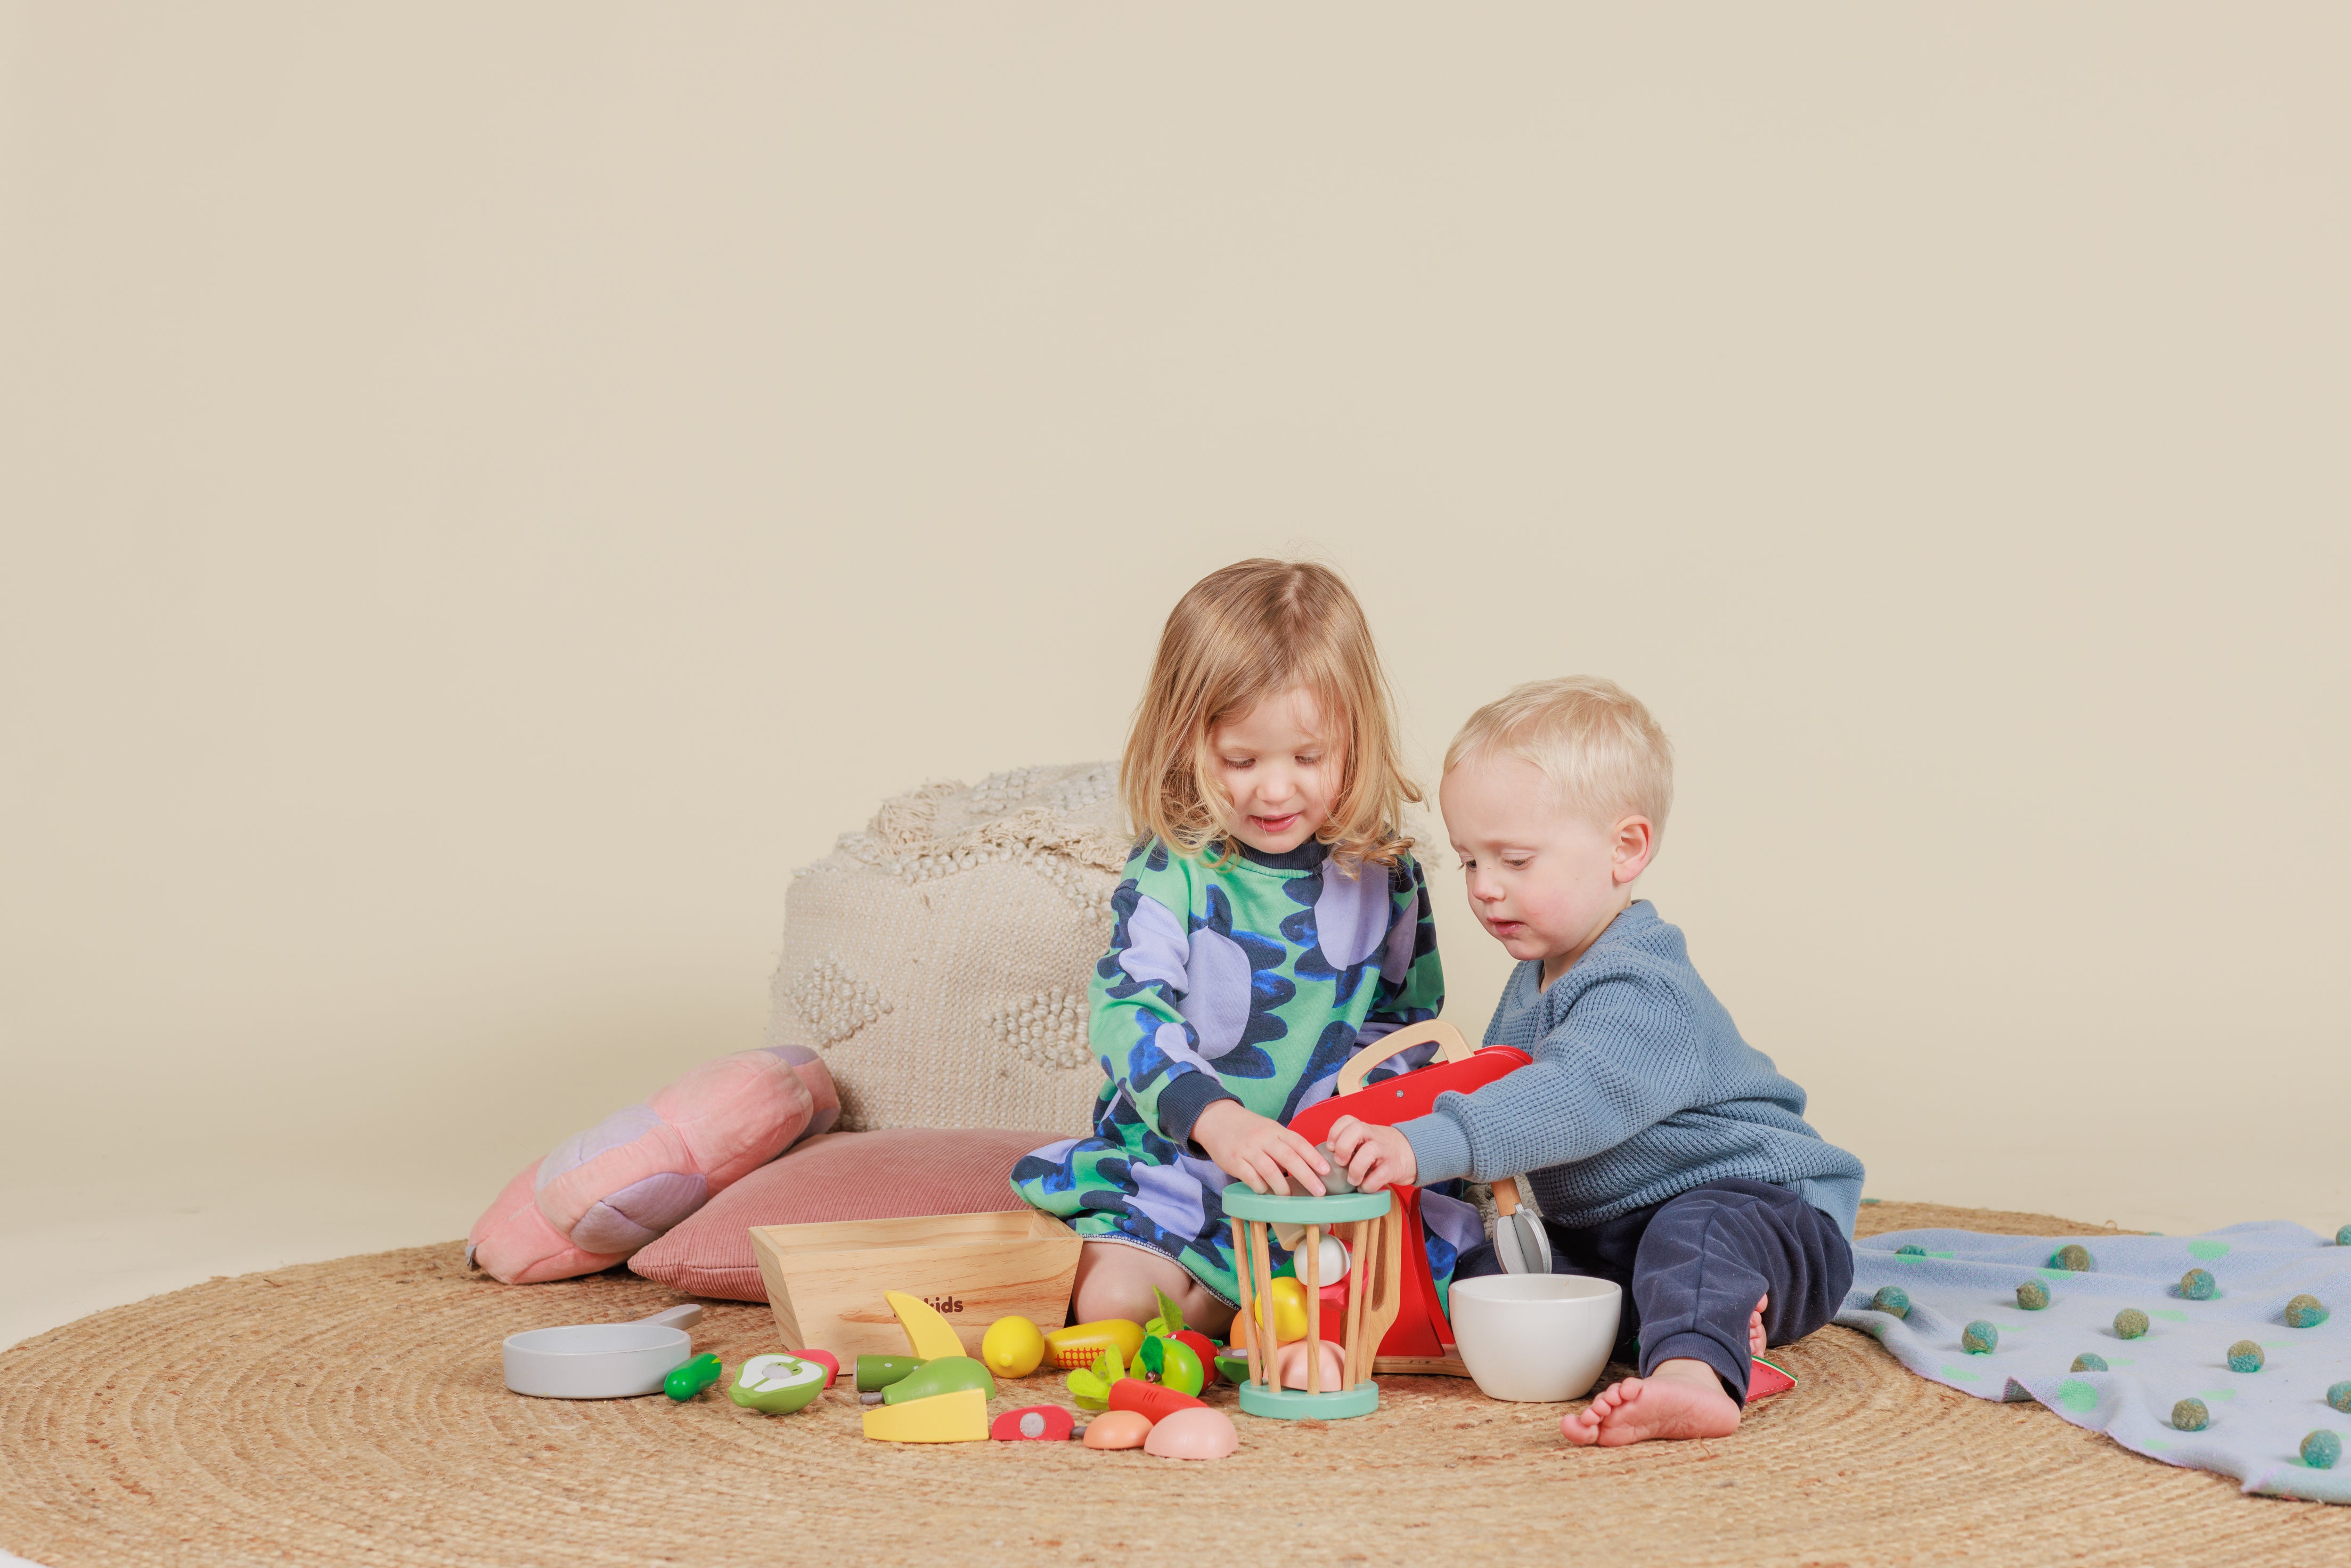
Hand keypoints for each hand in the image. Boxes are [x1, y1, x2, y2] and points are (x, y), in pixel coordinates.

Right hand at [1193, 1100, 1329, 1195]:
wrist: (1217, 1120)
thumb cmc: (1249, 1129)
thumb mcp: (1269, 1130)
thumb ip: (1285, 1145)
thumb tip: (1308, 1168)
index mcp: (1276, 1131)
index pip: (1299, 1143)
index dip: (1314, 1157)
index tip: (1327, 1171)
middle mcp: (1264, 1139)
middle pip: (1289, 1158)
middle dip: (1307, 1176)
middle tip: (1319, 1192)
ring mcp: (1248, 1150)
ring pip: (1270, 1171)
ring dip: (1283, 1187)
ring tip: (1290, 1197)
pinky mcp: (1234, 1161)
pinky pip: (1251, 1178)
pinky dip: (1261, 1187)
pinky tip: (1265, 1192)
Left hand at [1327, 1116, 1415, 1191]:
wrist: (1413, 1154)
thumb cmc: (1383, 1150)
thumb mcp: (1367, 1141)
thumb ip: (1350, 1145)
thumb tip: (1326, 1161)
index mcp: (1365, 1130)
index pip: (1347, 1120)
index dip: (1335, 1132)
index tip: (1330, 1147)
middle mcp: (1374, 1136)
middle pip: (1356, 1129)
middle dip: (1343, 1146)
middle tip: (1340, 1162)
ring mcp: (1385, 1151)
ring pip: (1369, 1151)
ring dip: (1356, 1168)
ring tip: (1352, 1180)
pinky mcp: (1394, 1167)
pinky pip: (1380, 1175)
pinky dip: (1369, 1185)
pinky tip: (1365, 1187)